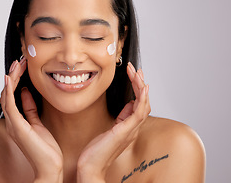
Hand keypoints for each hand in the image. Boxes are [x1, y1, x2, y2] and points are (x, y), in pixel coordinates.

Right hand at [0, 58, 62, 181]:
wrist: (50, 167)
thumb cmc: (46, 149)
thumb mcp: (38, 122)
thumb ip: (30, 108)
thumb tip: (25, 92)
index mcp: (17, 120)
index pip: (12, 95)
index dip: (15, 79)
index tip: (23, 66)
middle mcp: (12, 121)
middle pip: (7, 93)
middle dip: (13, 75)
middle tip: (20, 61)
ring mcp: (14, 124)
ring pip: (7, 96)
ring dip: (11, 79)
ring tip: (16, 64)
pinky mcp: (18, 127)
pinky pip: (10, 106)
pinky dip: (8, 91)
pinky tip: (10, 78)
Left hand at [77, 62, 150, 181]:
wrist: (90, 166)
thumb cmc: (97, 150)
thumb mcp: (109, 129)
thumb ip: (121, 117)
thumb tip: (128, 104)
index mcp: (129, 126)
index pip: (138, 104)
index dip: (138, 88)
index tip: (134, 75)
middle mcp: (133, 127)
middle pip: (143, 102)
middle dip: (140, 83)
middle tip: (136, 69)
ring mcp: (131, 130)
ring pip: (144, 105)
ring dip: (141, 87)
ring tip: (137, 72)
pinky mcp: (126, 131)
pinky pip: (139, 113)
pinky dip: (142, 99)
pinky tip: (142, 87)